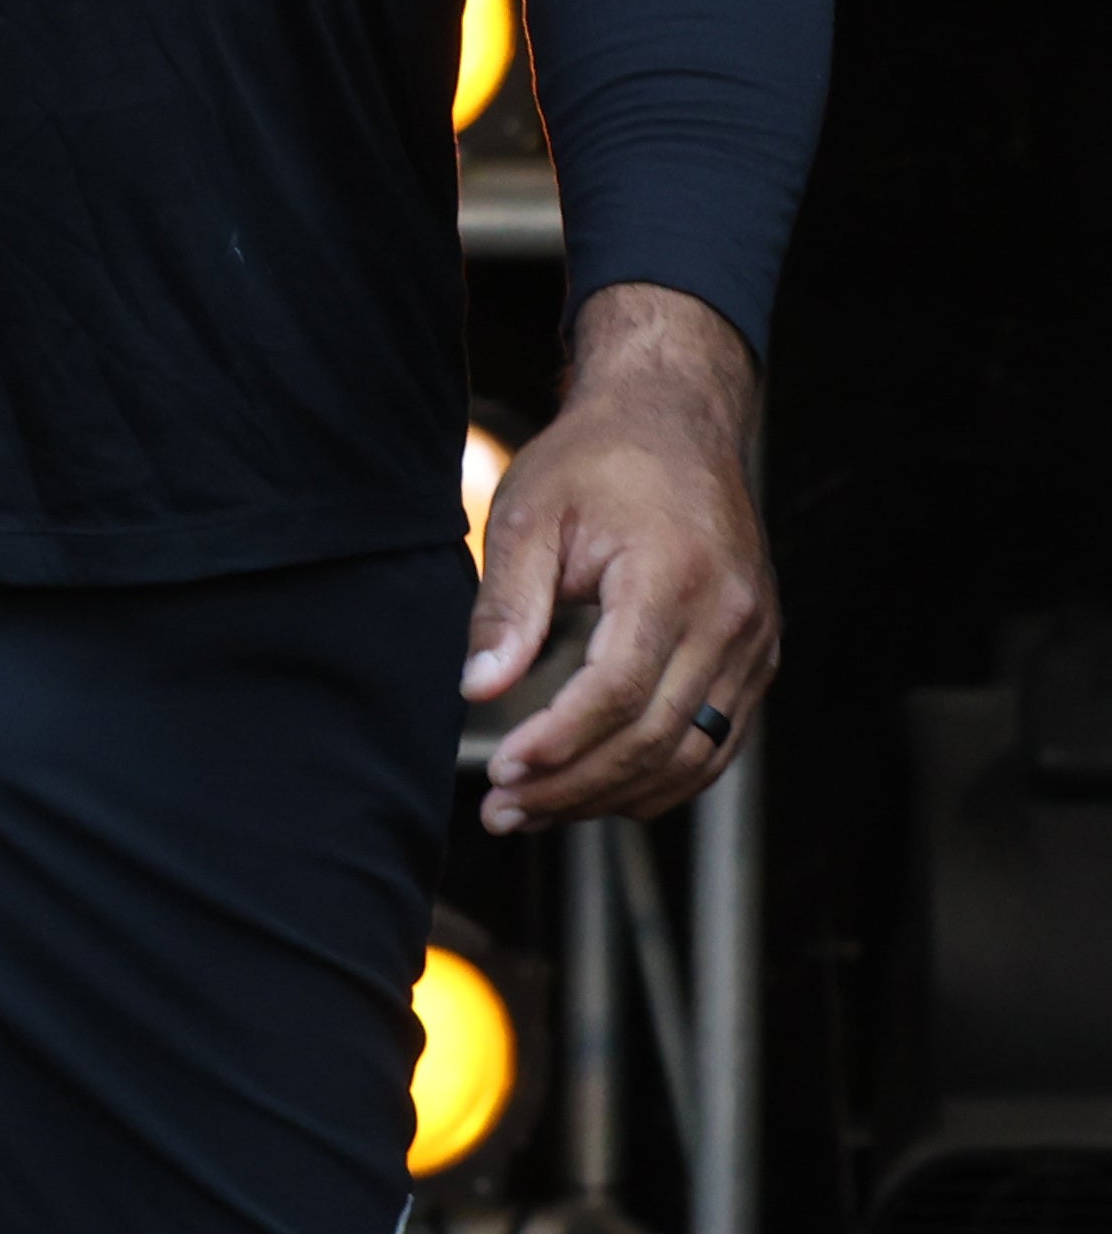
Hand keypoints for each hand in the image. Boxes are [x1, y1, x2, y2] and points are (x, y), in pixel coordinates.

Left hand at [468, 281, 775, 834]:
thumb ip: (506, 605)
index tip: (502, 773)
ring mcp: (755, 644)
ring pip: (692, 755)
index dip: (561, 744)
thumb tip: (478, 691)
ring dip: (613, 795)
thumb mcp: (530, 513)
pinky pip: (716, 742)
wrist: (677, 421)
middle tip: (502, 812)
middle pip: (657, 738)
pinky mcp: (756, 657)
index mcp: (675, 580)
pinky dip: (660, 777)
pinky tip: (598, 791)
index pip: (620, 692)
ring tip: (536, 811)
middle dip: (575, 786)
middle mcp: (732, 620)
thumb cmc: (597, 461)